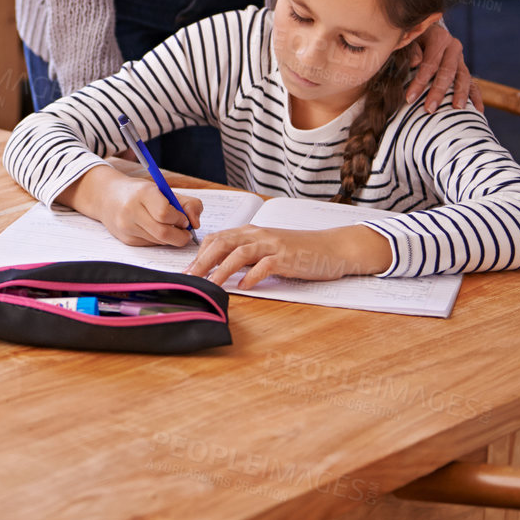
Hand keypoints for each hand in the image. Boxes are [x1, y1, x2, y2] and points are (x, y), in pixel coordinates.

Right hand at [57, 167, 200, 246]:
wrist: (106, 196)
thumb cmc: (139, 192)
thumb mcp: (163, 190)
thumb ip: (187, 203)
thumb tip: (196, 224)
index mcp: (143, 193)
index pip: (165, 213)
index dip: (180, 219)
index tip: (184, 219)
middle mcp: (131, 211)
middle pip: (163, 233)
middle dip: (180, 236)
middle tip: (185, 231)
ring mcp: (126, 227)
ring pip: (159, 241)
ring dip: (171, 238)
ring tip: (169, 227)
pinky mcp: (126, 240)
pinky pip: (151, 245)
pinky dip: (159, 240)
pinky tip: (154, 230)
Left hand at [187, 225, 392, 286]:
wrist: (332, 248)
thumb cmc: (299, 251)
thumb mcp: (268, 250)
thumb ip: (247, 256)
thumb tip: (221, 269)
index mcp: (251, 232)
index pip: (218, 238)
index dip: (199, 253)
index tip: (186, 270)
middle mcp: (259, 235)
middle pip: (222, 243)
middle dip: (202, 261)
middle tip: (188, 279)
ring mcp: (273, 245)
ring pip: (239, 253)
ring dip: (221, 270)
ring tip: (208, 285)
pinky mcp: (287, 258)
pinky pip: (266, 265)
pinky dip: (252, 276)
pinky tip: (244, 287)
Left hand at [404, 22, 481, 112]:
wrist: (427, 29)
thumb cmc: (413, 36)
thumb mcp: (410, 38)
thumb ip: (412, 50)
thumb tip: (415, 63)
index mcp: (439, 38)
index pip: (430, 63)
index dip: (420, 82)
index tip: (410, 98)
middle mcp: (453, 48)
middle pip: (447, 72)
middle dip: (438, 92)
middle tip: (430, 109)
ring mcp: (461, 59)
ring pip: (464, 78)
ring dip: (461, 95)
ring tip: (457, 109)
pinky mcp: (464, 69)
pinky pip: (473, 84)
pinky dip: (475, 97)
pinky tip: (478, 111)